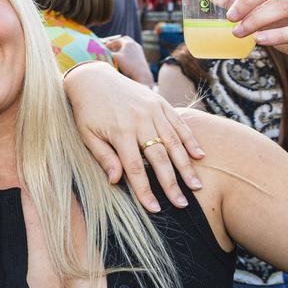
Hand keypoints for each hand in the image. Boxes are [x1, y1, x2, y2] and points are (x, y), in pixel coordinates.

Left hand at [64, 62, 203, 212]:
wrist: (93, 78)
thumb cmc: (87, 111)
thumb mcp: (87, 134)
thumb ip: (103, 157)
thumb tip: (116, 181)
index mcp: (119, 132)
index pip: (135, 168)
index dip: (145, 190)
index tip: (155, 208)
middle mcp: (139, 121)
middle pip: (159, 158)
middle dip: (172, 183)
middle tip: (183, 204)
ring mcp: (152, 110)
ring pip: (174, 141)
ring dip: (186, 165)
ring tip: (196, 186)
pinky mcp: (160, 102)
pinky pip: (178, 123)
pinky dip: (190, 139)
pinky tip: (199, 156)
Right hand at [103, 36, 153, 85]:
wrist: (142, 74)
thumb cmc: (128, 65)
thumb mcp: (115, 58)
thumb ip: (108, 53)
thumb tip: (101, 51)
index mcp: (128, 42)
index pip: (117, 40)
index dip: (110, 44)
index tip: (105, 48)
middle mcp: (135, 44)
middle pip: (125, 40)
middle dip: (118, 43)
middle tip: (112, 47)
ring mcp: (139, 49)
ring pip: (129, 45)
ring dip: (123, 47)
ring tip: (118, 53)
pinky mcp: (141, 55)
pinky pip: (133, 50)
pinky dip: (127, 52)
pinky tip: (125, 59)